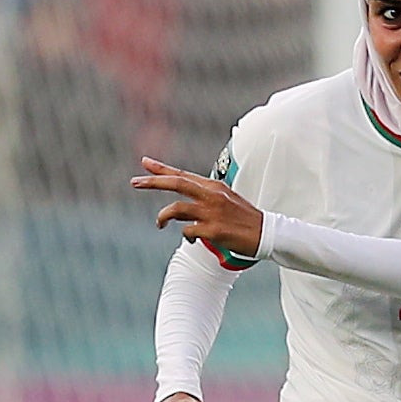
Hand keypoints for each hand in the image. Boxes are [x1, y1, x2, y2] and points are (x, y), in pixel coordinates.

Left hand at [132, 158, 264, 258]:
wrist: (266, 233)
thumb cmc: (244, 218)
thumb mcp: (226, 199)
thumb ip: (205, 197)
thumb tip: (183, 204)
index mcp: (213, 186)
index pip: (183, 174)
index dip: (162, 169)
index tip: (144, 162)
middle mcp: (212, 196)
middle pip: (177, 183)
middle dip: (153, 182)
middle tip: (134, 182)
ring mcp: (212, 213)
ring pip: (177, 210)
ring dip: (163, 217)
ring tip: (159, 224)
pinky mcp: (214, 230)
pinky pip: (188, 232)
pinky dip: (187, 236)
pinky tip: (193, 239)